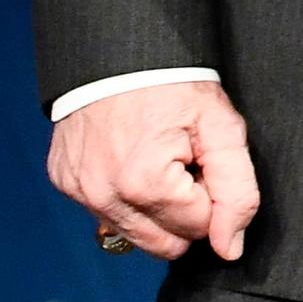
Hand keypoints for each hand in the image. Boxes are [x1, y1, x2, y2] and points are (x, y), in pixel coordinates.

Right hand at [49, 79, 258, 262]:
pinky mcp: (65, 183)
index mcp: (145, 185)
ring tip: (159, 160)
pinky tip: (132, 159)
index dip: (211, 194)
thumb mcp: (222, 127)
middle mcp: (104, 197)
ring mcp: (79, 192)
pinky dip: (125, 196)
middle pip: (166, 244)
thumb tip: (230, 248)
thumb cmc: (175, 86)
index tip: (202, 159)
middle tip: (185, 163)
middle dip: (184, 211)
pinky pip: (106, 214)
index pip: (200, 227)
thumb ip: (237, 191)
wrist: (120, 53)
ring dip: (155, 207)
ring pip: (136, 236)